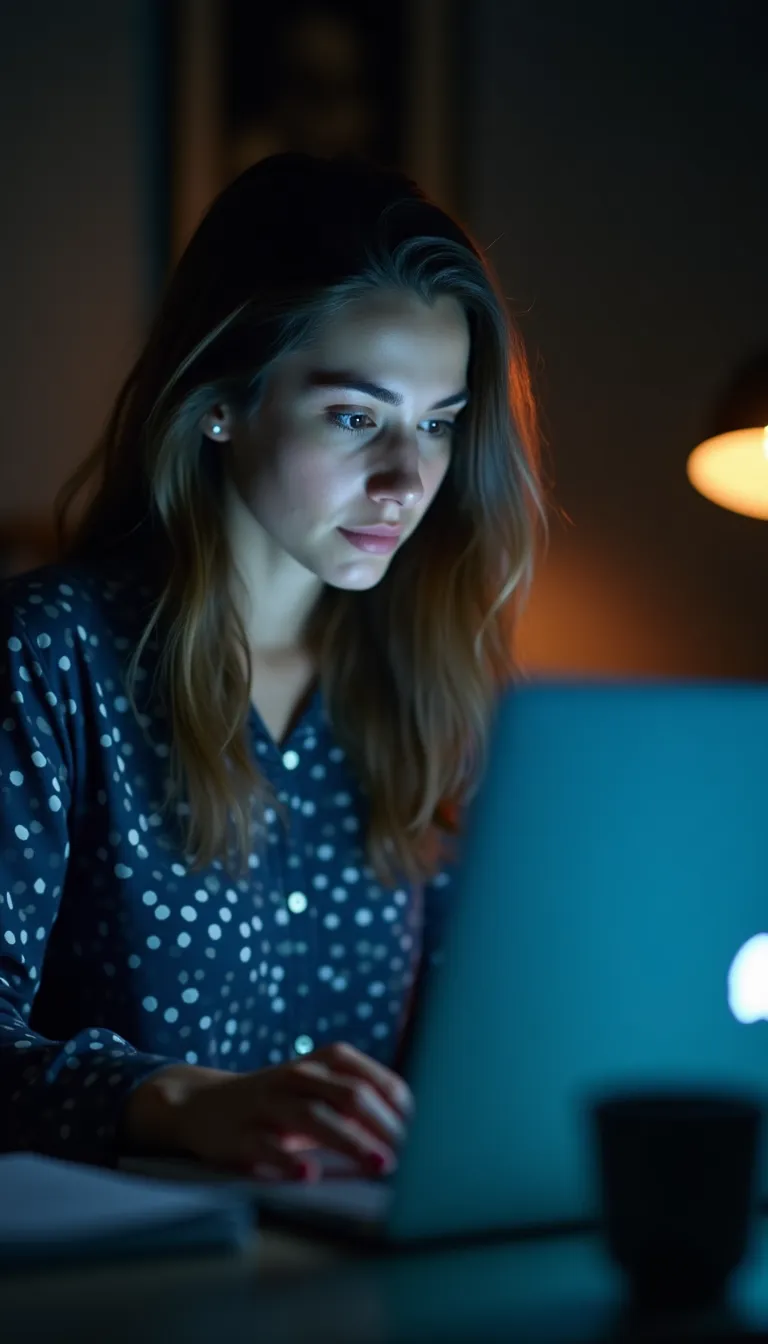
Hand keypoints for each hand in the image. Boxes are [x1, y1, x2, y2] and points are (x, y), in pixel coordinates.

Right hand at [122, 1042, 412, 1180]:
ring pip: (312, 1116)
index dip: (402, 1108)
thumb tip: (413, 1133)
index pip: (374, 1080)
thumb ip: (360, 1104)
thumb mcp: (320, 1091)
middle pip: (349, 1095)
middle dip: (385, 1125)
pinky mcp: (239, 1133)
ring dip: (350, 1142)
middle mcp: (298, 1075)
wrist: (202, 1104)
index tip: (428, 1136)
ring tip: (379, 1163)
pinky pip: (265, 1145)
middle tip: (414, 1156)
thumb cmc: (280, 1103)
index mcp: (324, 1061)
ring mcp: (268, 1102)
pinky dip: (287, 1160)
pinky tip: (308, 1175)